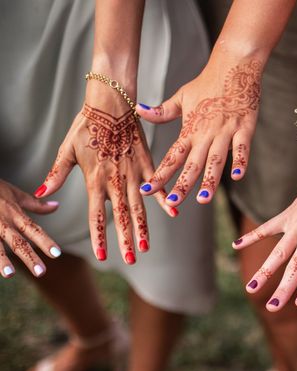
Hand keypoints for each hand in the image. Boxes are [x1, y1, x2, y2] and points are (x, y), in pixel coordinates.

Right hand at [0, 179, 60, 277]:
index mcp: (14, 214)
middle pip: (17, 241)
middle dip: (29, 256)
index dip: (45, 241)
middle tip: (41, 272)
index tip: (56, 254)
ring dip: (1, 259)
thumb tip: (56, 206)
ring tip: (9, 274)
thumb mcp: (14, 194)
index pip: (33, 230)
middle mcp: (2, 221)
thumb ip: (35, 204)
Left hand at [37, 83, 171, 263]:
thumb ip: (56, 175)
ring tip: (146, 247)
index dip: (100, 237)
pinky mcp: (147, 164)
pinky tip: (173, 214)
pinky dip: (165, 200)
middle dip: (126, 241)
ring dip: (143, 229)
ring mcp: (134, 174)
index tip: (102, 256)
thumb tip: (41, 194)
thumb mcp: (67, 150)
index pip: (97, 216)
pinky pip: (158, 186)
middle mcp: (116, 181)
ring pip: (140, 207)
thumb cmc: (86, 125)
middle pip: (121, 217)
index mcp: (95, 180)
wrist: (111, 103)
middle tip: (132, 259)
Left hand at [137, 56, 261, 205]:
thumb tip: (138, 110)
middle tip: (173, 202)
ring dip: (209, 180)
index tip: (147, 189)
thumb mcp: (182, 96)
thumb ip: (162, 111)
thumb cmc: (208, 82)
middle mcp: (206, 133)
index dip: (160, 174)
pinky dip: (240, 162)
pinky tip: (237, 177)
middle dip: (182, 184)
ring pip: (216, 160)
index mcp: (190, 129)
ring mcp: (226, 131)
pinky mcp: (244, 128)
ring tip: (203, 199)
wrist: (234, 66)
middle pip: (192, 163)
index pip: (172, 156)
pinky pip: (242, 148)